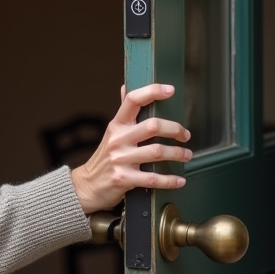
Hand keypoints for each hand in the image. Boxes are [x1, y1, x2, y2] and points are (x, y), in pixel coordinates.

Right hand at [69, 84, 191, 214]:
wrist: (87, 186)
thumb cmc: (104, 158)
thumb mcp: (111, 133)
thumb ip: (123, 113)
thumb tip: (126, 87)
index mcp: (116, 125)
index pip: (133, 100)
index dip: (152, 92)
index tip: (170, 90)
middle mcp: (118, 139)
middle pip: (152, 126)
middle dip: (175, 129)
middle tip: (185, 135)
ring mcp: (120, 159)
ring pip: (157, 152)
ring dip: (177, 153)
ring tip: (186, 155)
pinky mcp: (124, 179)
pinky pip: (153, 178)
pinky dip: (170, 180)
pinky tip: (179, 180)